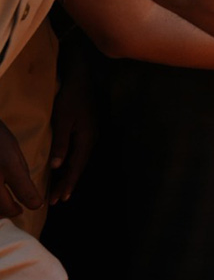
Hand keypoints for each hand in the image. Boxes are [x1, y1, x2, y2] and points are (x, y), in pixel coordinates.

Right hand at [0, 118, 41, 218]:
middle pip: (3, 207)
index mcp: (9, 165)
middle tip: (18, 210)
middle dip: (12, 211)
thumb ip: (21, 171)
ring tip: (6, 206)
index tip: (36, 205)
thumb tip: (28, 191)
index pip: (24, 192)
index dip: (33, 202)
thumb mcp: (14, 150)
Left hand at [47, 50, 96, 204]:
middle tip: (57, 200)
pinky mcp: (85, 131)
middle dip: (67, 183)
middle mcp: (91, 140)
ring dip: (68, 175)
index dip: (69, 182)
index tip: (61, 198)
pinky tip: (63, 168)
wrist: (83, 79)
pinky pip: (77, 152)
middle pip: (78, 166)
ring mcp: (89, 135)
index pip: (77, 166)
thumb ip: (61, 143)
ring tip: (58, 190)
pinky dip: (70, 164)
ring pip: (78, 160)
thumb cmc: (72, 98)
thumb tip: (57, 167)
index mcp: (87, 139)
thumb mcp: (64, 120)